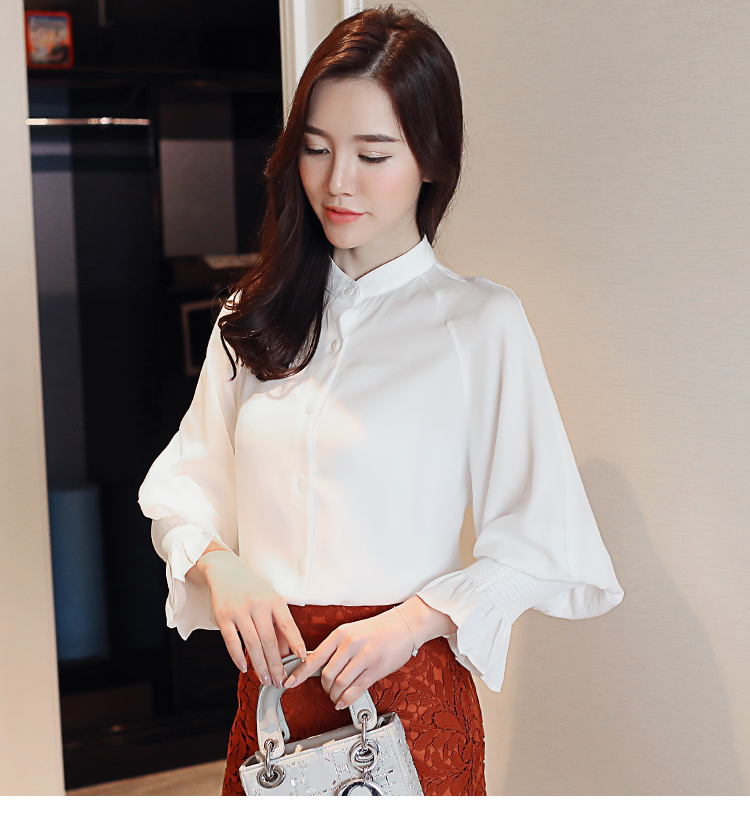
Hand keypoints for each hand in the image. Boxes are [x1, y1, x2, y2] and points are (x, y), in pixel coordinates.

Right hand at [187, 544, 306, 687]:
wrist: (226, 570)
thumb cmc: (252, 589)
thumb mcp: (270, 601)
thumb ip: (279, 625)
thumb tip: (287, 653)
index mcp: (275, 601)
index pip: (288, 625)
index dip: (296, 643)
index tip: (302, 659)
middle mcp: (258, 604)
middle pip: (269, 640)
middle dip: (276, 664)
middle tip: (280, 681)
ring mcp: (240, 610)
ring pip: (252, 643)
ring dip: (260, 665)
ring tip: (265, 679)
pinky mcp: (223, 616)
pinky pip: (231, 641)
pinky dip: (238, 657)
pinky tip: (244, 668)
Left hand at [282, 608, 415, 710]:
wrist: (404, 625)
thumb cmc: (378, 629)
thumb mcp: (352, 631)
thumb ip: (336, 648)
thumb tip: (318, 666)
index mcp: (341, 634)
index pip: (314, 656)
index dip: (299, 673)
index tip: (290, 682)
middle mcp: (350, 644)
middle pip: (326, 675)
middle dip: (324, 688)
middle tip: (327, 690)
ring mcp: (364, 657)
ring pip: (340, 684)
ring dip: (335, 695)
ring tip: (336, 696)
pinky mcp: (375, 669)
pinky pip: (356, 689)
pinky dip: (346, 699)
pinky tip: (343, 701)